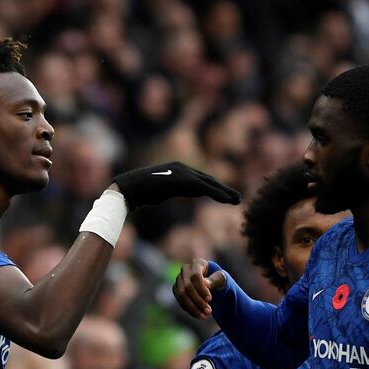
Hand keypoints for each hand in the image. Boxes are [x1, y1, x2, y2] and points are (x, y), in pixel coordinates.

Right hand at [112, 161, 240, 210]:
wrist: (131, 188)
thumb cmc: (141, 191)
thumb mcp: (160, 192)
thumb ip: (171, 190)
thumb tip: (171, 194)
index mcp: (177, 170)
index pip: (200, 180)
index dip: (213, 188)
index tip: (224, 196)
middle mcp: (183, 168)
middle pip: (208, 180)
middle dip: (223, 190)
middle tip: (237, 198)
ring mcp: (184, 173)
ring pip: (209, 183)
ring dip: (225, 192)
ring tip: (237, 200)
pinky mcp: (185, 180)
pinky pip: (204, 188)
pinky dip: (217, 194)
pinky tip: (227, 200)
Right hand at [173, 258, 225, 319]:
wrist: (211, 285)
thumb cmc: (218, 280)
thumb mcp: (221, 279)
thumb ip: (215, 280)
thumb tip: (205, 283)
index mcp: (197, 263)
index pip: (195, 276)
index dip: (201, 289)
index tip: (210, 299)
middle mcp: (185, 270)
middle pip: (187, 287)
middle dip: (198, 301)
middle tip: (209, 312)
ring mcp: (179, 279)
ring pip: (182, 295)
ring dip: (193, 308)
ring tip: (204, 316)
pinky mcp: (176, 289)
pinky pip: (180, 301)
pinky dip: (189, 310)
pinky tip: (199, 316)